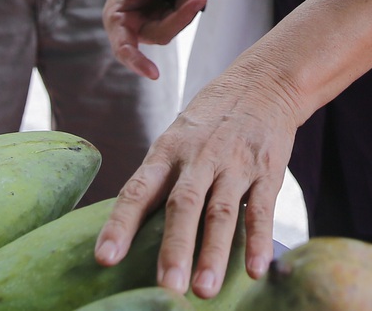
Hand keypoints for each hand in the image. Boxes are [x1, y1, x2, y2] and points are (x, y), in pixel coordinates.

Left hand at [93, 61, 299, 298]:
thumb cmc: (210, 120)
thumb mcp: (176, 139)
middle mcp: (199, 157)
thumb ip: (160, 180)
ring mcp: (234, 164)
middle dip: (174, 248)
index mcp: (168, 151)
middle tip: (166, 288)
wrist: (263, 82)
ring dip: (213, 253)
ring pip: (221, 212)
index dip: (121, 224)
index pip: (138, 190)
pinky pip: (261, 209)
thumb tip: (130, 231)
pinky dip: (258, 241)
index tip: (105, 258)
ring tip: (204, 290)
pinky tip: (255, 269)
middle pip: (183, 205)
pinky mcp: (267, 171)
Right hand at [105, 0, 207, 79]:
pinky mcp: (174, 14)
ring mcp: (158, 21)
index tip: (154, 74)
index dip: (137, 62)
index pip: (124, 48)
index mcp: (118, 20)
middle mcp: (138, 26)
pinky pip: (187, 8)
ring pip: (180, 19)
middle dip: (182, 14)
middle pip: (164, 32)